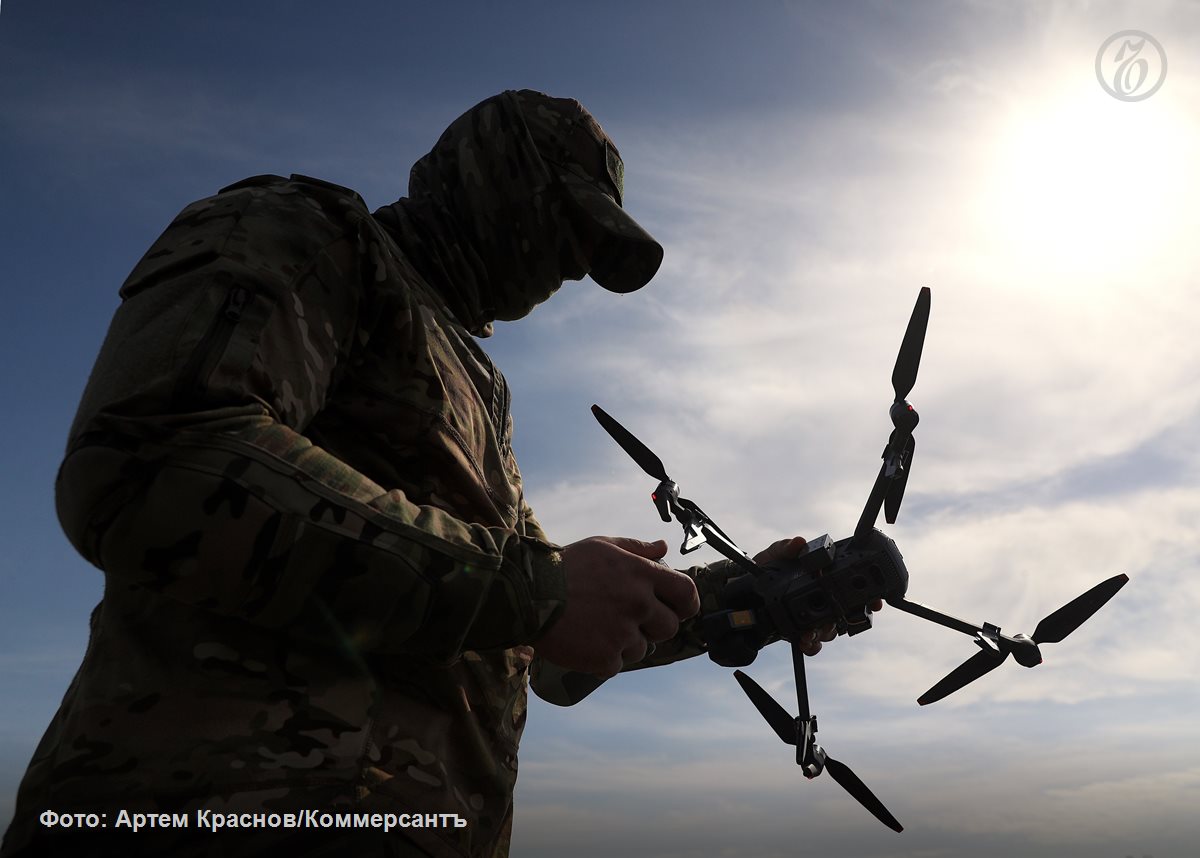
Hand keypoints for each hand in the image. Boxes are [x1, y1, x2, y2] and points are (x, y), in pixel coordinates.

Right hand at [533, 536, 699, 677]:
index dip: (686, 604)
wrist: (528, 595)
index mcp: (641, 574)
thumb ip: (637, 548)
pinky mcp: (605, 658)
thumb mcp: (603, 547)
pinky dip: (603, 658)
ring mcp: (622, 633)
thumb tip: (664, 548)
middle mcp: (637, 604)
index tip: (678, 609)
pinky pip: (617, 664)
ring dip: (626, 643)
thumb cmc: (565, 567)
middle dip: (654, 626)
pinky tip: (585, 641)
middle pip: (669, 627)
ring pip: (642, 649)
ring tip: (598, 628)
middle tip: (627, 619)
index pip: (686, 593)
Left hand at [752, 536, 883, 656]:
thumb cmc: (766, 565)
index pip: (850, 588)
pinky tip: (805, 642)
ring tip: (811, 633)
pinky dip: (812, 645)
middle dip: (845, 620)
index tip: (874, 603)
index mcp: (822, 579)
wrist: (744, 586)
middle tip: (836, 620)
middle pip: (844, 614)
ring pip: (830, 630)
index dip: (866, 597)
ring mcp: (812, 616)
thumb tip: (799, 542)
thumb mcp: (775, 554)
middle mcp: (822, 599)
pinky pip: (813, 643)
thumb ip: (786, 548)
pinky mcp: (799, 630)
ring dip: (824, 633)